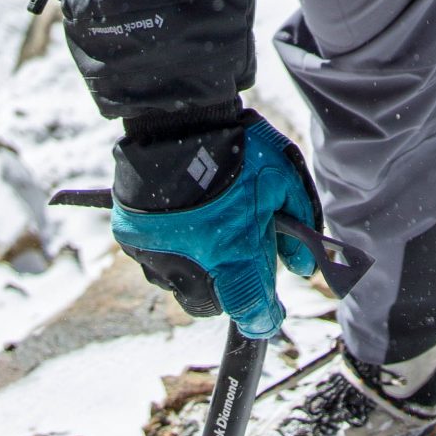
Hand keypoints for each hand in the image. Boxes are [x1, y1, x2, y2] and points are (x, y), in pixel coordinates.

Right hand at [111, 116, 321, 338]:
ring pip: (179, 284)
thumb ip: (298, 229)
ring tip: (205, 226)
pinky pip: (153, 259)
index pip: (253, 312)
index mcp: (233, 256)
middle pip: (211, 304)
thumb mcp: (282, 182)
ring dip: (194, 268)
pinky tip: (181, 214)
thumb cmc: (238, 150)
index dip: (264, 317)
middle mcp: (190, 266)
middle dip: (226, 288)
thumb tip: (303, 266)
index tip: (270, 314)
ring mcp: (156, 255)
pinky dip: (168, 247)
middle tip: (235, 255)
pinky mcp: (131, 239)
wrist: (178, 118)